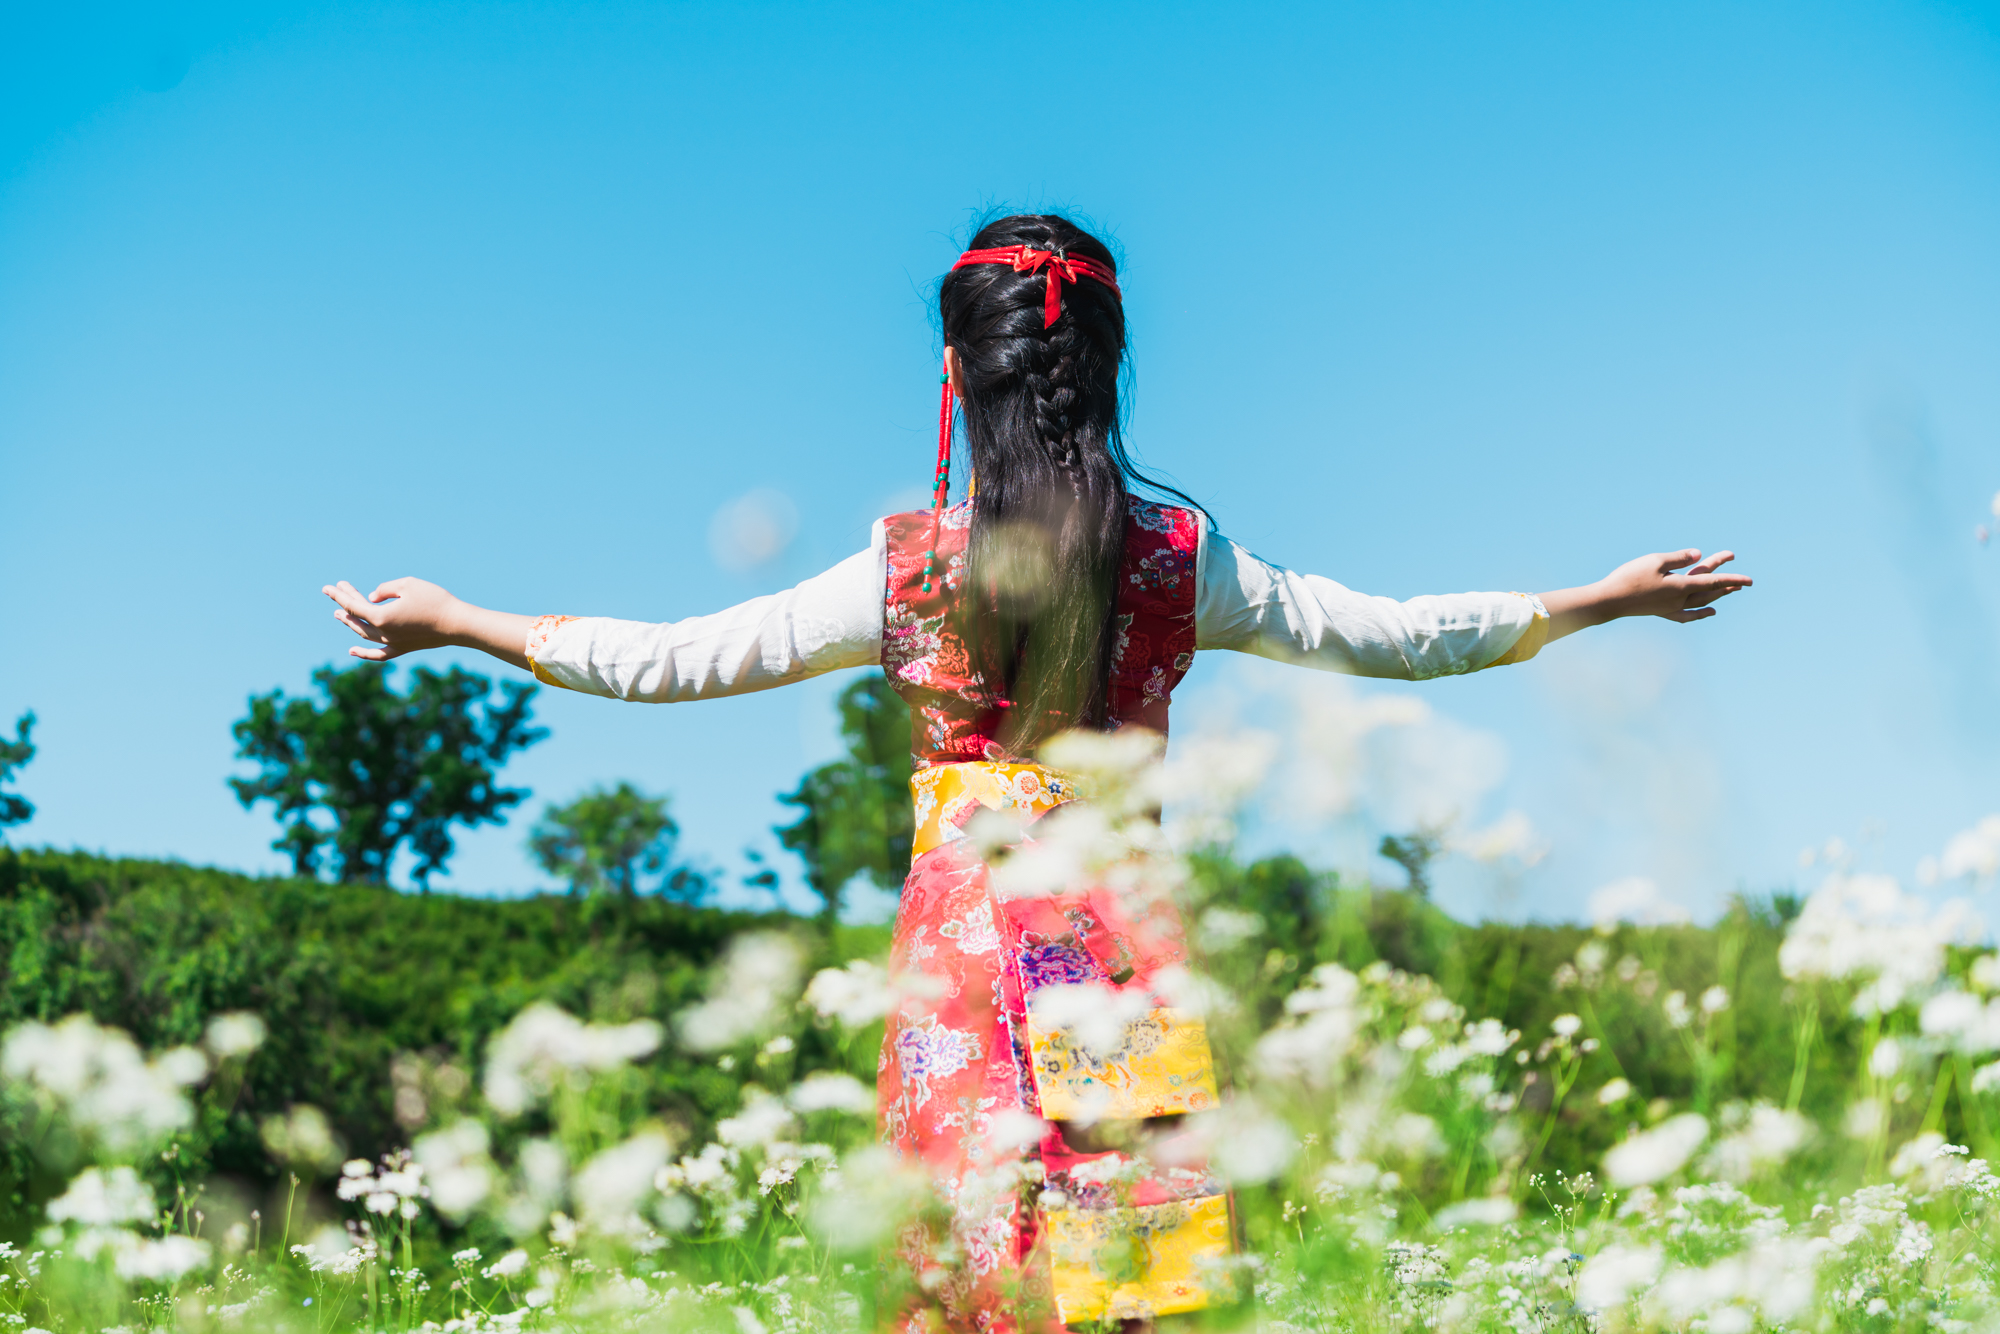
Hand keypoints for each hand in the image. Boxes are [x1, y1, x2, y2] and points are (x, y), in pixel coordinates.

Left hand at [322, 578, 464, 660]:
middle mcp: (383, 633)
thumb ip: (385, 589)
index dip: (340, 594)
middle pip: (356, 618)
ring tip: (339, 614)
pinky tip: (352, 650)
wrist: (458, 624)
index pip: (353, 605)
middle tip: (335, 592)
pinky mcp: (403, 648)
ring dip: (350, 624)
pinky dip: (364, 653)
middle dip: (344, 603)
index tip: (328, 587)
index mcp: (381, 616)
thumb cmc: (435, 600)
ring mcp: (393, 643)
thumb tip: (372, 598)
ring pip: (364, 634)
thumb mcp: (408, 584)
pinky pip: (378, 653)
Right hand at [1541, 549, 1752, 640]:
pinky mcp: (1660, 611)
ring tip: (1731, 593)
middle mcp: (1679, 599)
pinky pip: (1686, 614)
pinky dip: (1700, 614)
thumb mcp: (1655, 561)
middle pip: (1708, 591)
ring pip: (1700, 602)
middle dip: (1727, 584)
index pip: (1712, 581)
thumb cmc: (1629, 578)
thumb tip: (1698, 555)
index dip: (1732, 579)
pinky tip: (1708, 612)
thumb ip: (1678, 558)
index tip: (1750, 581)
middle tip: (1744, 582)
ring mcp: (1670, 607)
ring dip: (1717, 597)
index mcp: (1680, 586)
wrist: (1608, 601)